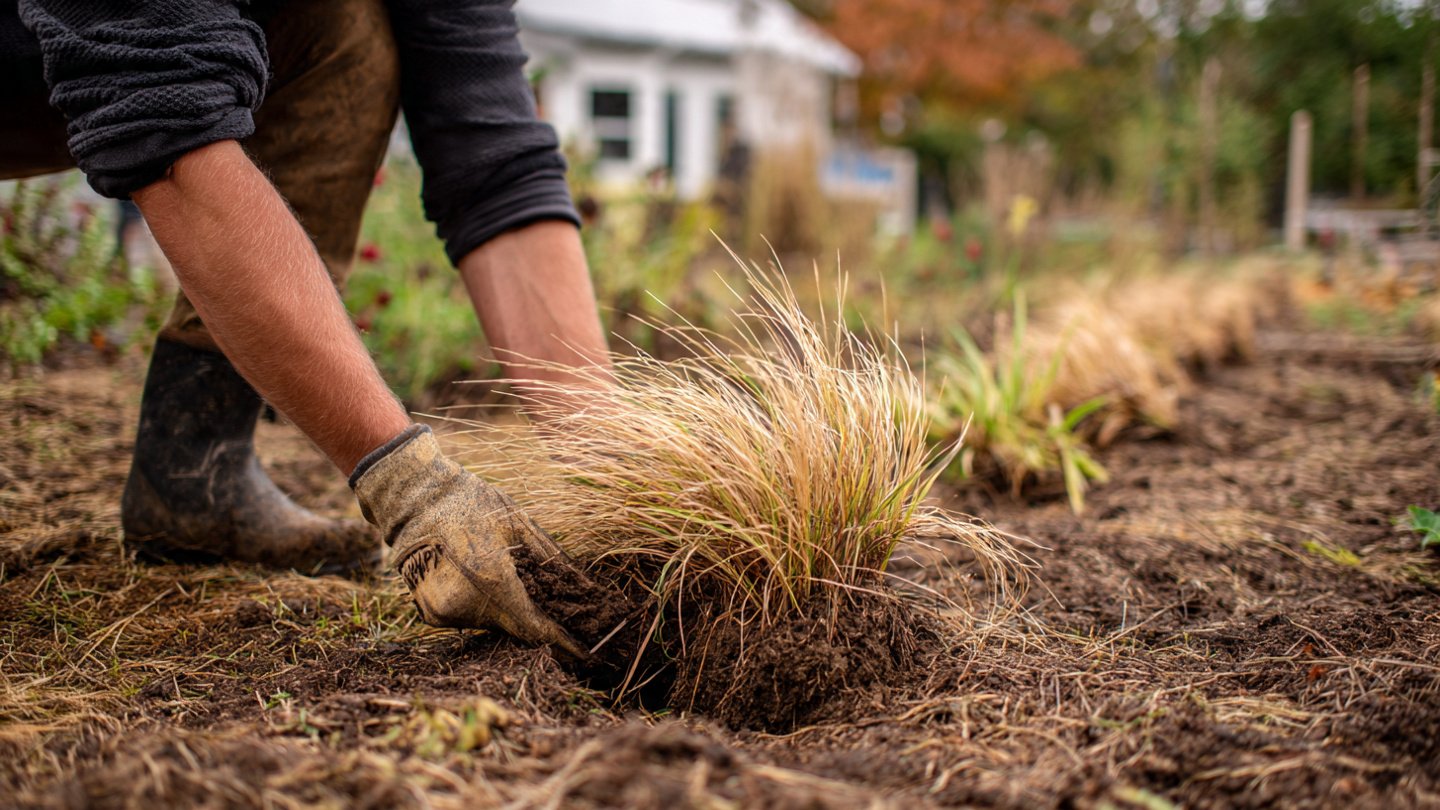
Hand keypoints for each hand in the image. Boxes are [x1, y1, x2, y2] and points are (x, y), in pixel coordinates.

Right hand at [350, 425, 583, 658]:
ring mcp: (444, 613)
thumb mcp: (520, 525)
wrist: (415, 500)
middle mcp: (465, 605)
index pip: (535, 629)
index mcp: (491, 581)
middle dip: (539, 622)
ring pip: (492, 624)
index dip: (564, 643)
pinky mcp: (431, 614)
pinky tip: (483, 580)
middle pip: (515, 629)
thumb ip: (553, 562)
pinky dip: (484, 607)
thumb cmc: (473, 505)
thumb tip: (586, 589)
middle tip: (561, 614)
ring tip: (515, 583)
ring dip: (510, 611)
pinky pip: (470, 619)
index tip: (588, 653)